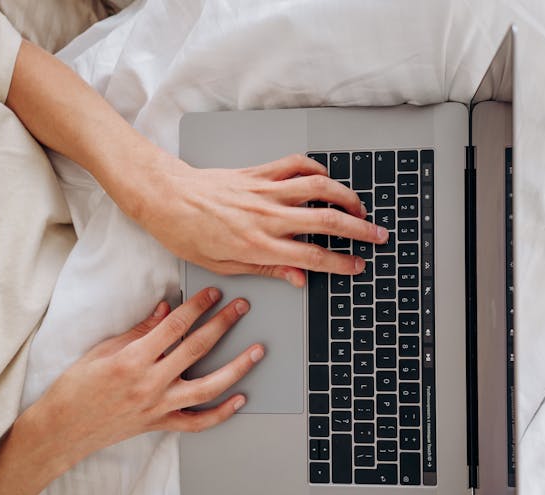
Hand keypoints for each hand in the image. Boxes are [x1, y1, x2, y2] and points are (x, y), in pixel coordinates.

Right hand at [37, 287, 261, 465]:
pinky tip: (240, 399)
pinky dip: (221, 413)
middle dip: (222, 324)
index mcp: (133, 360)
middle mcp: (150, 384)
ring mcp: (158, 407)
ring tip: (256, 351)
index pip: (174, 327)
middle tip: (241, 307)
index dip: (197, 307)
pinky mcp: (159, 424)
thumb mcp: (103, 350)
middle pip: (196, 349)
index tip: (213, 294)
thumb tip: (165, 310)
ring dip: (236, 368)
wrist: (62, 429)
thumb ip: (138, 331)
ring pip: (208, 387)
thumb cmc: (76, 388)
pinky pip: (197, 422)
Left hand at [118, 153, 389, 286]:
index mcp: (258, 245)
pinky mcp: (258, 173)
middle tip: (378, 237)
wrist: (165, 198)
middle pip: (326, 220)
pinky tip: (326, 180)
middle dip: (359, 229)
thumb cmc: (186, 234)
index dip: (341, 263)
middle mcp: (266, 216)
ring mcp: (265, 191)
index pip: (312, 256)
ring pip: (318, 188)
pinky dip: (317, 170)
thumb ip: (266, 270)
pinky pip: (295, 166)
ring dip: (346, 197)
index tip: (358, 267)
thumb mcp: (223, 266)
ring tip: (361, 208)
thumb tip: (299, 278)